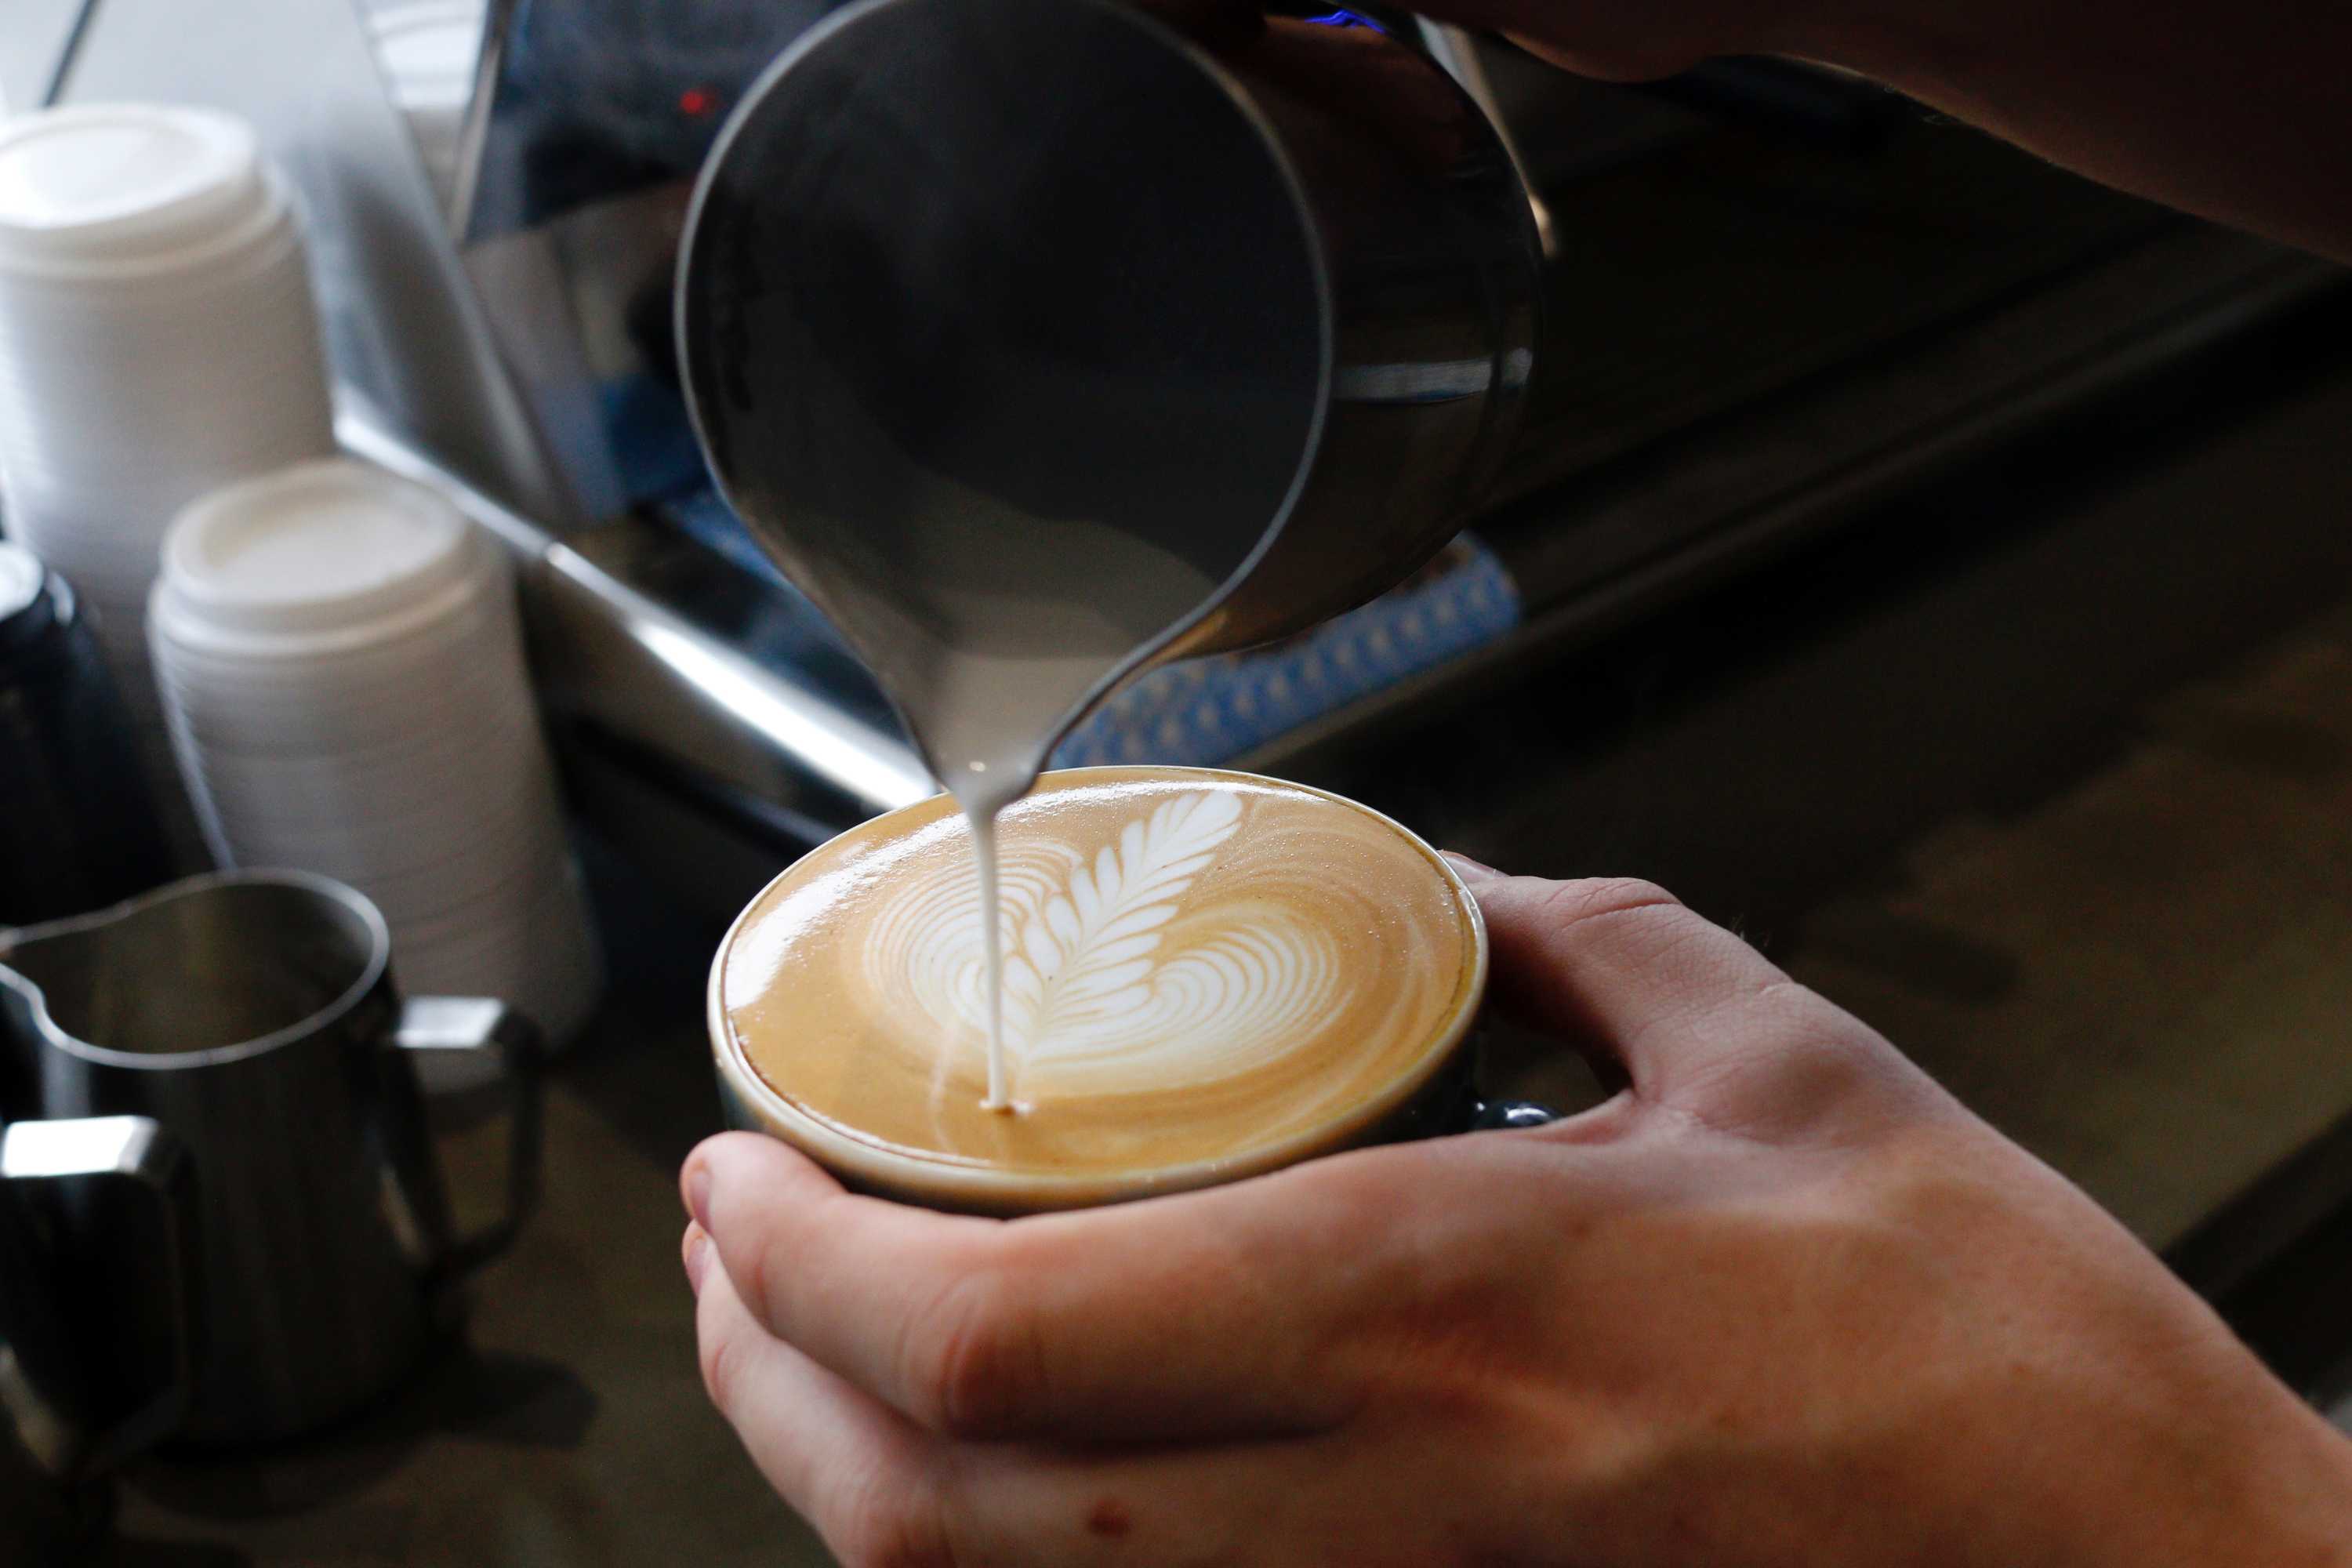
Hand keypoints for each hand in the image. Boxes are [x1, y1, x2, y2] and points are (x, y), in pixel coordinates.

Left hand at [681, 866, 2351, 1566]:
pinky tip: (983, 1453)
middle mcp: (1387, 1496)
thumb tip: (1434, 887)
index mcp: (1454, 1299)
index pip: (1009, 1332)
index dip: (804, 1266)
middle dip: (764, 1379)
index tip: (734, 1167)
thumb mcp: (1782, 1060)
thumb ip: (1575, 939)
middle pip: (942, 1506)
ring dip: (846, 1479)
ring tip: (796, 1341)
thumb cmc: (1987, 1337)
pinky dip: (998, 1549)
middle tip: (722, 1246)